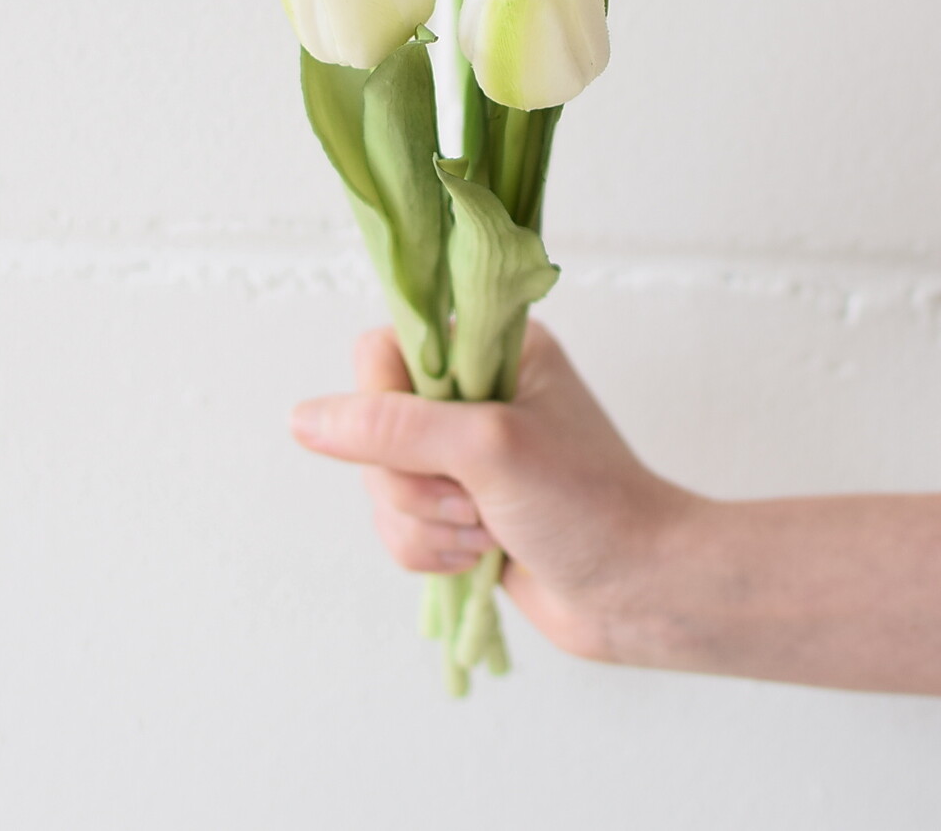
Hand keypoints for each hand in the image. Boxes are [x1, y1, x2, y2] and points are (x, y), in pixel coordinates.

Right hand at [289, 321, 697, 664]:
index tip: (430, 442)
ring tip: (485, 533)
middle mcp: (473, 394)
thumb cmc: (586, 503)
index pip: (385, 350)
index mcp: (492, 349)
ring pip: (379, 485)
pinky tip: (479, 557)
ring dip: (422, 524)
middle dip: (411, 482)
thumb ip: (392, 427)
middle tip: (471, 500)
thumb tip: (302, 419)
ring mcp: (462, 457)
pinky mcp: (457, 511)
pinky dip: (427, 551)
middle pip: (371, 427)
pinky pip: (396, 527)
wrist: (639, 590)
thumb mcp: (487, 448)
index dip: (386, 403)